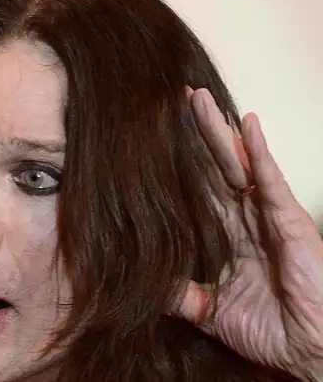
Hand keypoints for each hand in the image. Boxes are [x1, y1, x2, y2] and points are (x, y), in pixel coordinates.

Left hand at [175, 88, 322, 379]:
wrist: (309, 351)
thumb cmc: (270, 330)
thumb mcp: (211, 311)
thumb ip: (179, 294)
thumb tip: (143, 283)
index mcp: (230, 236)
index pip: (200, 190)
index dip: (182, 164)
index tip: (157, 138)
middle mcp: (248, 219)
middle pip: (216, 167)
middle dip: (197, 134)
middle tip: (176, 99)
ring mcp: (270, 216)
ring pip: (240, 164)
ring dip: (219, 131)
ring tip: (198, 99)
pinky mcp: (290, 220)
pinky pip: (271, 180)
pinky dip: (260, 153)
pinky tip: (248, 125)